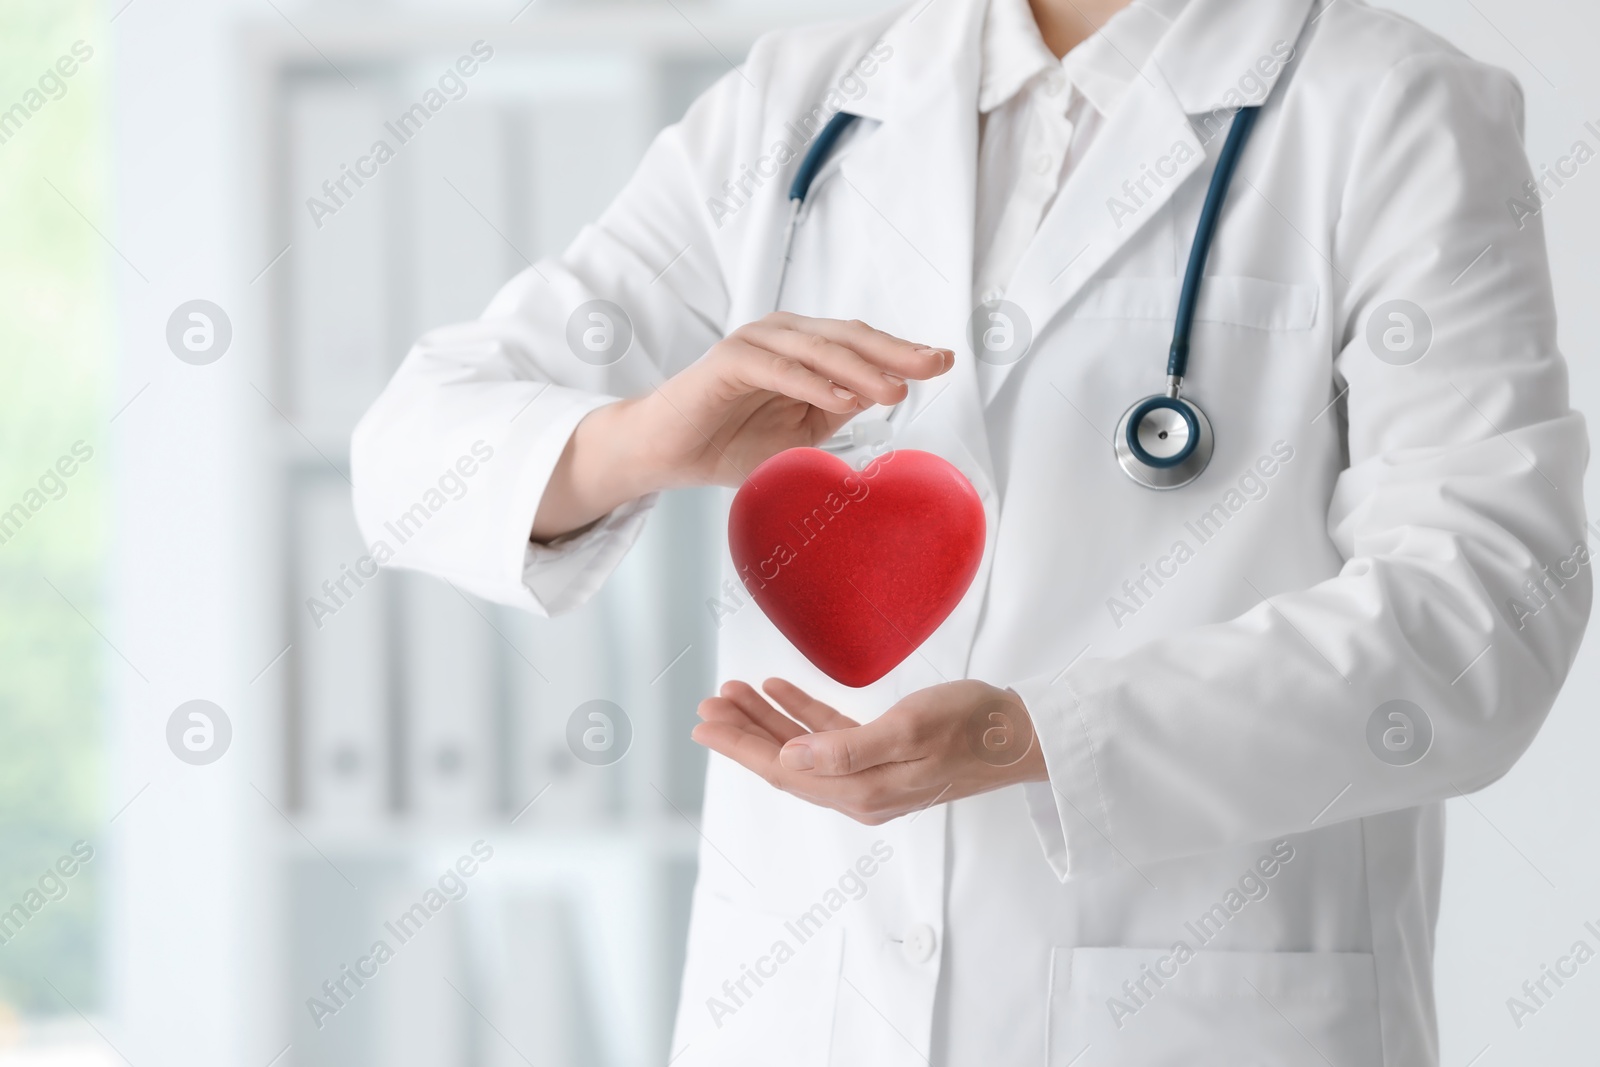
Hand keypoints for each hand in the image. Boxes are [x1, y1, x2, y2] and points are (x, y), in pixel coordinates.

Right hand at [532, 314, 950, 539]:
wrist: (668, 453)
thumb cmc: (732, 442)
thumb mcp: (802, 433)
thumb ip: (839, 408)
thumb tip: (885, 392)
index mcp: (804, 348)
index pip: (862, 344)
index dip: (904, 351)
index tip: (944, 362)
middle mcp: (783, 335)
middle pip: (849, 338)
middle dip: (897, 352)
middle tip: (935, 366)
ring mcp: (755, 343)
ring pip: (819, 350)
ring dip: (861, 370)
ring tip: (897, 390)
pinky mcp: (727, 362)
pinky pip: (778, 369)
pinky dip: (813, 383)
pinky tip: (844, 400)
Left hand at [692, 678, 1048, 824]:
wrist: (1023, 736)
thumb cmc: (973, 726)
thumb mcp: (910, 729)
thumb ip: (846, 749)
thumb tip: (789, 761)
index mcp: (861, 791)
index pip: (783, 771)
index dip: (739, 747)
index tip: (704, 724)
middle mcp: (860, 791)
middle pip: (784, 764)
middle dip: (742, 734)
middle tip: (707, 705)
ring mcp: (872, 776)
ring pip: (802, 750)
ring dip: (767, 722)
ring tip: (733, 694)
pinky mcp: (885, 756)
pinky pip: (831, 738)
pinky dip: (802, 715)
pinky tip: (780, 692)